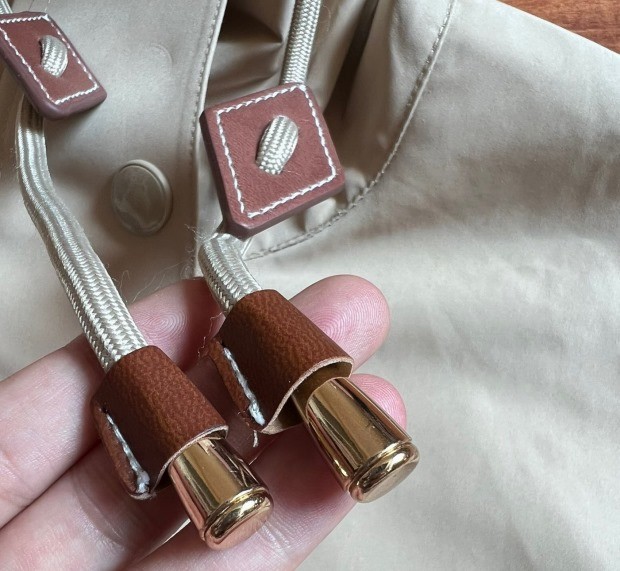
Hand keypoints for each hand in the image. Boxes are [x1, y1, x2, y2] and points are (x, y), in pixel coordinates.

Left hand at [0, 276, 404, 568]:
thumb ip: (25, 435)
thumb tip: (113, 355)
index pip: (68, 402)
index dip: (149, 340)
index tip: (219, 296)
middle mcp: (42, 550)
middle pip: (163, 446)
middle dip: (253, 376)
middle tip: (332, 323)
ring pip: (212, 508)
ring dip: (296, 451)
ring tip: (366, 396)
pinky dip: (286, 527)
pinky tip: (337, 478)